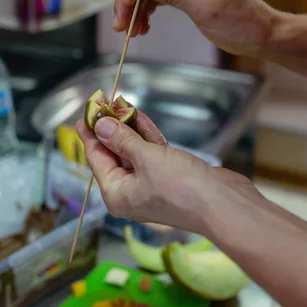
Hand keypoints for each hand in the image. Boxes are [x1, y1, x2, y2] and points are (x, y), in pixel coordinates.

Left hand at [76, 113, 255, 233]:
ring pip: (133, 151)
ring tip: (119, 102)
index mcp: (117, 194)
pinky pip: (151, 152)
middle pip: (113, 154)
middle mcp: (130, 191)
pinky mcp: (169, 176)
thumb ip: (122, 140)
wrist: (223, 204)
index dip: (89, 135)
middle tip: (103, 103)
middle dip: (110, 128)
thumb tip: (101, 127)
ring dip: (128, 128)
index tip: (83, 116)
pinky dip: (146, 135)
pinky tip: (138, 115)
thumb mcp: (146, 158)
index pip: (96, 160)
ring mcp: (150, 183)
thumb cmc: (181, 187)